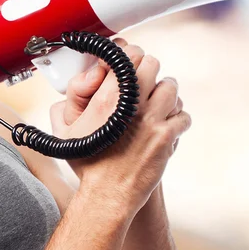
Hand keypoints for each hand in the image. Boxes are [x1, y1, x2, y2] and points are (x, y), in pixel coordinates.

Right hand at [49, 38, 190, 214]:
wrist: (107, 193)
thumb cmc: (87, 162)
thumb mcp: (65, 129)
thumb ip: (67, 101)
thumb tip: (79, 82)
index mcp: (106, 97)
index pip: (128, 56)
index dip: (130, 55)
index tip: (128, 63)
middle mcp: (132, 104)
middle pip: (152, 64)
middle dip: (147, 69)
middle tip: (143, 80)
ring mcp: (152, 121)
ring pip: (171, 87)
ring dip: (165, 91)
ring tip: (157, 101)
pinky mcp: (167, 137)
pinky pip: (182, 115)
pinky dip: (177, 117)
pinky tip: (166, 123)